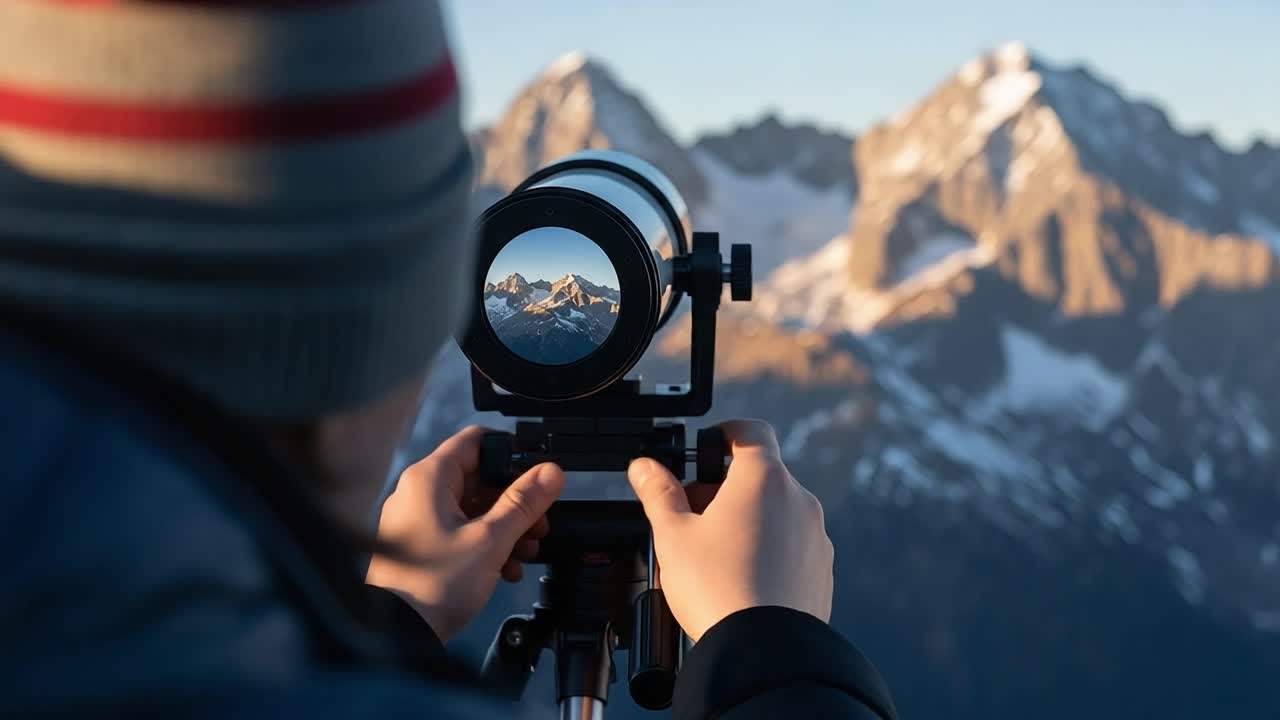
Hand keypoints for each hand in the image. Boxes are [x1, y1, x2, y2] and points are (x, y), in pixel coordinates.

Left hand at [366, 426, 564, 642]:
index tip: (537, 474)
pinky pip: (460, 532)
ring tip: (528, 551)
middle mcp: (419, 492)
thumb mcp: (490, 540)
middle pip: (478, 478)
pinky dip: (486, 544)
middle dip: (515, 501)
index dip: (511, 453)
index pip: (476, 441)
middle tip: (540, 523)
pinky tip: (506, 568)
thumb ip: (524, 503)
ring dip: (506, 527)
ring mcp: (417, 520)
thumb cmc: (435, 584)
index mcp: (429, 478)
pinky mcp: (420, 547)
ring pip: (473, 508)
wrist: (397, 636)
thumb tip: (551, 472)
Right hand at [627, 419, 832, 641]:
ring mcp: (815, 535)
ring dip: (748, 519)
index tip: (708, 446)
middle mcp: (798, 499)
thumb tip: (644, 467)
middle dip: (724, 488)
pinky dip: (768, 549)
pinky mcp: (821, 568)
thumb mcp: (673, 535)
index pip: (751, 431)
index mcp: (763, 479)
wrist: (764, 651)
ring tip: (713, 553)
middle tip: (692, 515)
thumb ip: (658, 493)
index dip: (726, 433)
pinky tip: (741, 578)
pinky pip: (792, 545)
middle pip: (759, 476)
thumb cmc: (717, 589)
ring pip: (777, 511)